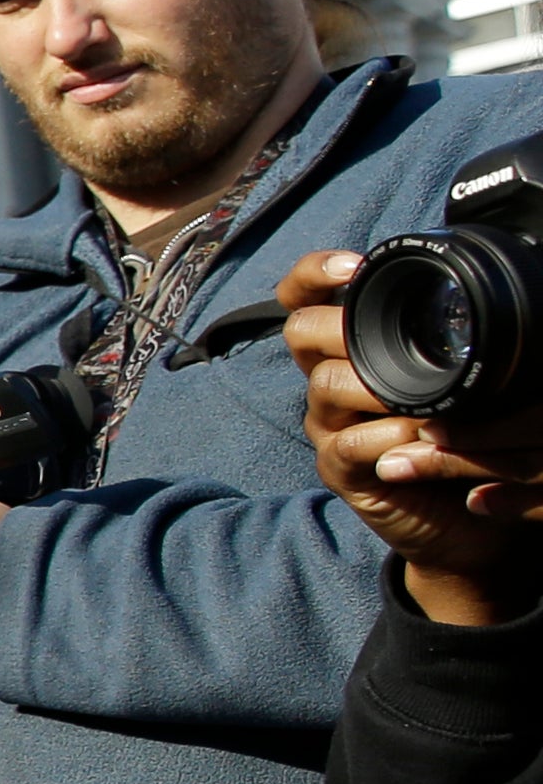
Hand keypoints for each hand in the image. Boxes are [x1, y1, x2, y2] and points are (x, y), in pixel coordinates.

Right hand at [280, 250, 542, 623]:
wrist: (461, 518)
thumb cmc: (461, 439)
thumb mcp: (454, 380)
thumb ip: (443, 344)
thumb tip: (483, 293)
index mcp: (349, 350)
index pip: (304, 298)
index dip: (314, 274)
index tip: (353, 266)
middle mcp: (328, 381)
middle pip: (300, 331)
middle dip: (339, 327)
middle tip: (385, 340)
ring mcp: (328, 425)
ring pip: (326, 384)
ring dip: (377, 387)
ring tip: (422, 400)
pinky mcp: (338, 469)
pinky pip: (350, 443)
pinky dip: (389, 437)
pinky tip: (422, 438)